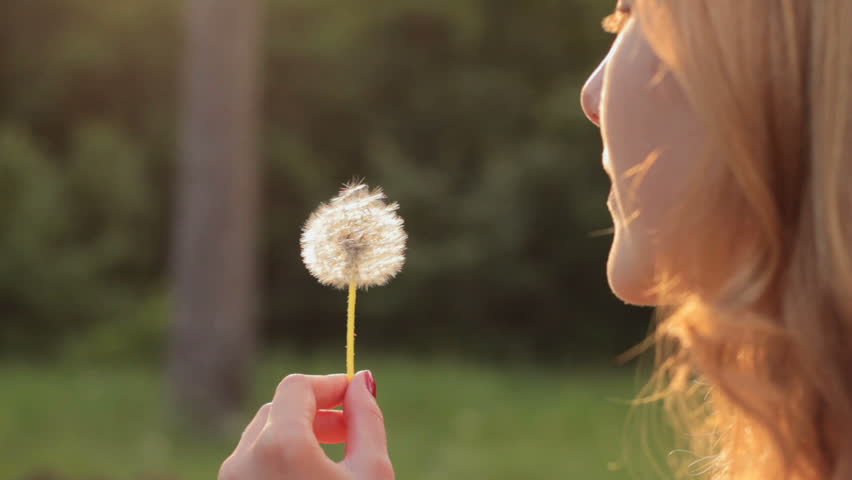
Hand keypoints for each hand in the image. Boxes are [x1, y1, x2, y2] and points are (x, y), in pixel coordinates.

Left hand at [219, 370, 393, 479]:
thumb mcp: (371, 472)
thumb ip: (367, 419)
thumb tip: (362, 380)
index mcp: (280, 445)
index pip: (298, 386)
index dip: (330, 384)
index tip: (357, 396)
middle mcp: (244, 459)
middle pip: (280, 408)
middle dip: (317, 411)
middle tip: (351, 431)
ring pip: (264, 435)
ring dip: (299, 434)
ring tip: (334, 457)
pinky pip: (252, 461)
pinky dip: (280, 457)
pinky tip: (309, 475)